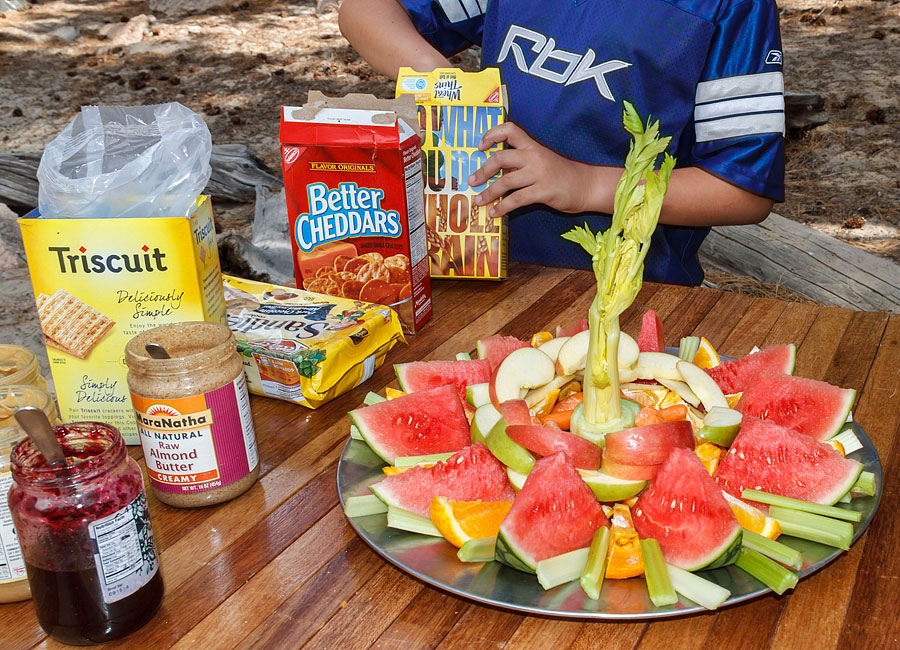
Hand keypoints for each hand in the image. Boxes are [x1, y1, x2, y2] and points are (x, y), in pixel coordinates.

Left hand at [467, 122, 613, 218]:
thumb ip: (521, 162)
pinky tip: (495, 213)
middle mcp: (534, 156)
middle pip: (500, 157)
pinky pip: (516, 199)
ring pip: (505, 181)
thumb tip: (496, 171)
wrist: (586, 185)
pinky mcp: (543, 191)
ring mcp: (539, 174)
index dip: (493, 134)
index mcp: (533, 146)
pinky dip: (502, 207)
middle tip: (472, 181)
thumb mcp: (541, 161)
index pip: (510, 129)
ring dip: (488, 193)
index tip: (481, 146)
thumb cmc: (561, 174)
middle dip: (483, 170)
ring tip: (479, 201)